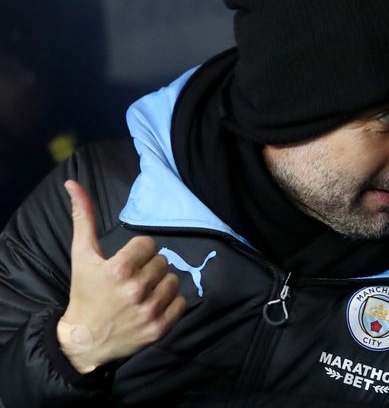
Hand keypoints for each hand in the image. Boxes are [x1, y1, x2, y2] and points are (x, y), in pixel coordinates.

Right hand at [57, 180, 186, 373]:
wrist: (84, 339)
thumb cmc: (84, 293)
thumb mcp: (82, 255)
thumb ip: (83, 217)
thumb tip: (73, 183)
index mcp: (119, 269)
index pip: (150, 244)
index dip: (138, 252)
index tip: (125, 263)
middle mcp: (136, 289)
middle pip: (162, 262)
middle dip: (149, 268)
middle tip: (132, 279)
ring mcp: (149, 310)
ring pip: (174, 280)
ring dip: (161, 284)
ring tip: (142, 292)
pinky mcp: (159, 328)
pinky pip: (181, 302)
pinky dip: (170, 303)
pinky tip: (152, 305)